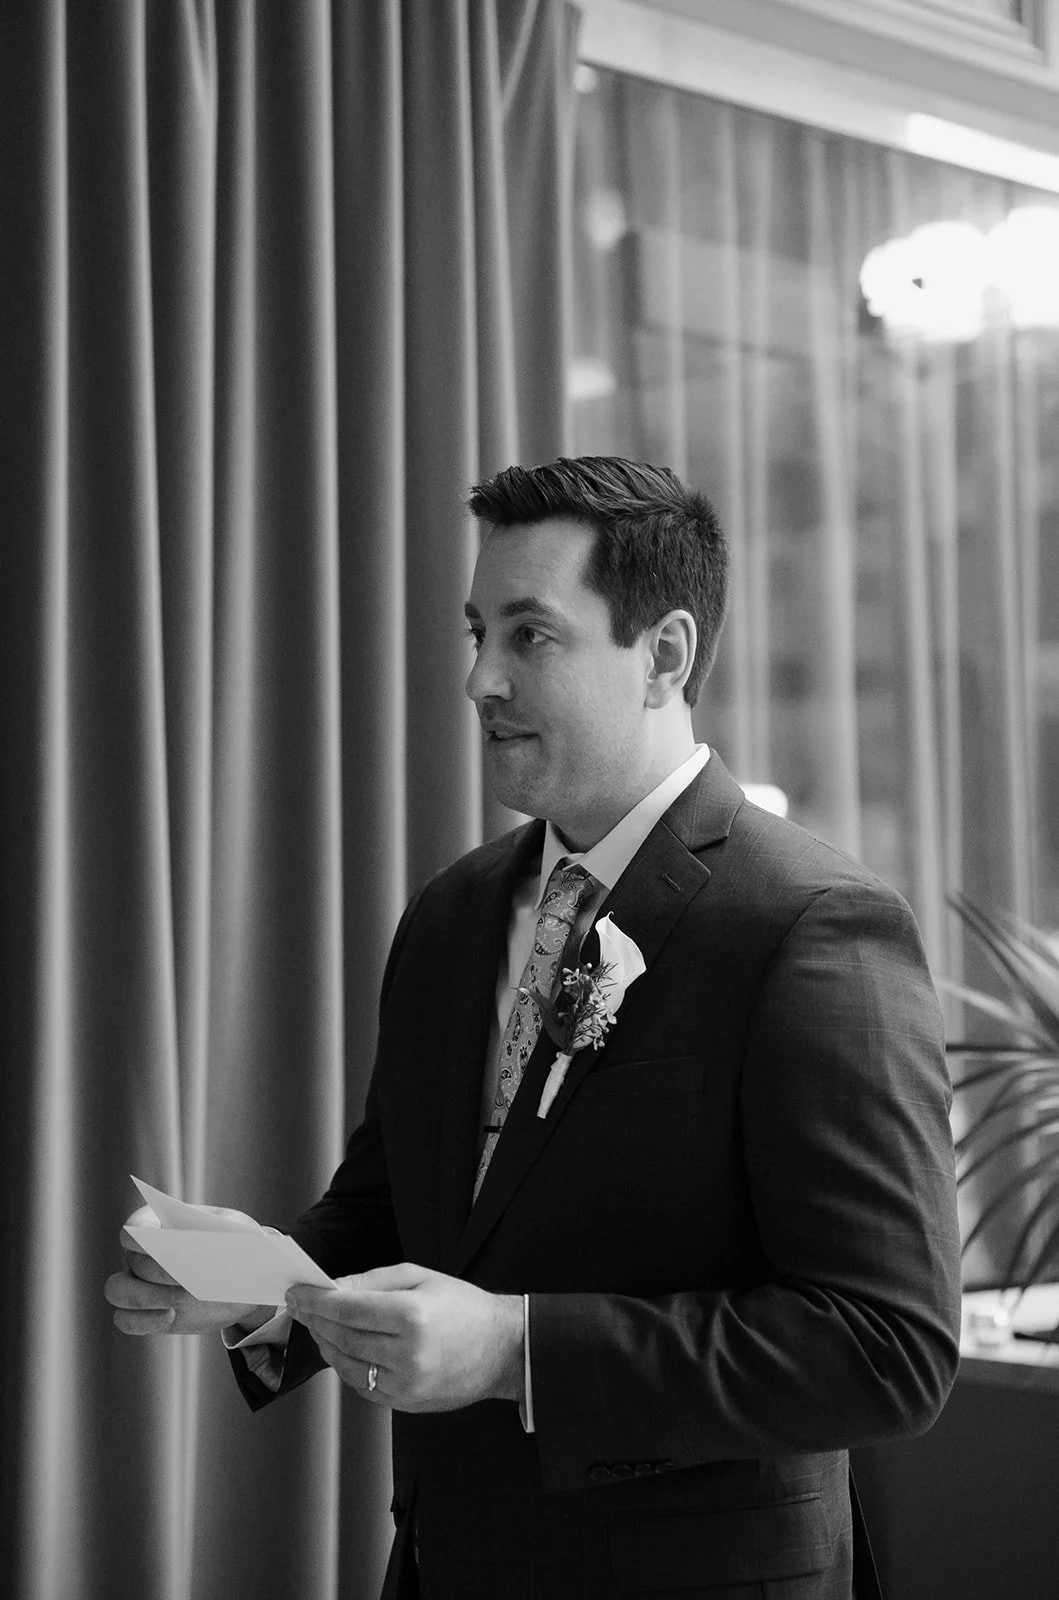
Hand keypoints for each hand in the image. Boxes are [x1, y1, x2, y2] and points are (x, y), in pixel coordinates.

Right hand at [104, 1205, 272, 1336]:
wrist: (246, 1279)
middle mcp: (143, 1253)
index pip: (134, 1227)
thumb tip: (195, 1246)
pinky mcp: (147, 1312)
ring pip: (118, 1291)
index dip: (139, 1235)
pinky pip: (126, 1320)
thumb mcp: (240, 1231)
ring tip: (176, 1303)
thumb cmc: (240, 1244)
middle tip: (187, 1278)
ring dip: (143, 1298)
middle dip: (158, 1271)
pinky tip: (169, 1317)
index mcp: (160, 1224)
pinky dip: (142, 1321)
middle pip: (133, 1261)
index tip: (156, 1244)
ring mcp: (141, 1284)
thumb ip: (220, 1233)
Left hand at [285, 1263, 523, 1412]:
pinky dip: (346, 1365)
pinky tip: (342, 1348)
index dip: (315, 1301)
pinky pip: (361, 1385)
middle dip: (315, 1320)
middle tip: (300, 1306)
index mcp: (412, 1317)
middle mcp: (407, 1355)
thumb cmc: (463, 1306)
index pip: (347, 1309)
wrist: (502, 1349)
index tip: (296, 1293)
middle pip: (341, 1337)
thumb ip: (373, 1281)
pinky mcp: (405, 1403)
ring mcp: (405, 1385)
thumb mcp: (421, 1277)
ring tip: (318, 1325)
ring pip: (345, 1365)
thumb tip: (333, 1287)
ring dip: (325, 1344)